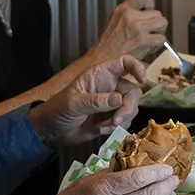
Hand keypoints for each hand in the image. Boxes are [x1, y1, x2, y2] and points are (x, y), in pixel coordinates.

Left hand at [29, 56, 147, 146]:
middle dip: (128, 106)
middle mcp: (109, 86)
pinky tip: (103, 129)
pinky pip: (126, 121)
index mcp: (100, 75)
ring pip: (132, 107)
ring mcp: (111, 103)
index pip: (124, 63)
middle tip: (117, 119)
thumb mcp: (73, 104)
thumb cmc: (58, 110)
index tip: (142, 81)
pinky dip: (118, 127)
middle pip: (133, 91)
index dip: (137, 67)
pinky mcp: (111, 118)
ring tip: (106, 125)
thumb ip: (96, 101)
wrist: (51, 131)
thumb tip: (119, 99)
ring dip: (123, 118)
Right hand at [93, 0, 168, 61]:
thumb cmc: (108, 46)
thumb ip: (129, 15)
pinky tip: (147, 48)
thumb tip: (145, 14)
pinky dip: (157, 45)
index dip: (148, 4)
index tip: (147, 12)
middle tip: (148, 32)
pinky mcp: (143, 40)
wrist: (101, 61)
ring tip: (149, 40)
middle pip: (157, 13)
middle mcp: (130, 16)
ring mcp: (138, 28)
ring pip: (162, 24)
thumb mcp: (114, 21)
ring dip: (158, 33)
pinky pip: (161, 39)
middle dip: (155, 23)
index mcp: (122, 10)